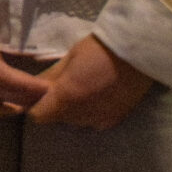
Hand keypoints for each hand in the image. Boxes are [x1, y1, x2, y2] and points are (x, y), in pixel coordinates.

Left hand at [25, 35, 153, 129]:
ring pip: (76, 121)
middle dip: (55, 106)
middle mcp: (82, 115)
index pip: (39, 116)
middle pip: (58, 118)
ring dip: (73, 110)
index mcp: (67, 98)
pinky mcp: (116, 120)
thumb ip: (50, 77)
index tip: (38, 95)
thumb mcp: (69, 60)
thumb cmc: (99, 50)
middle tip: (60, 87)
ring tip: (82, 89)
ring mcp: (101, 120)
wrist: (138, 54)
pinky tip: (97, 96)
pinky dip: (91, 113)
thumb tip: (34, 87)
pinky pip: (95, 122)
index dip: (35, 106)